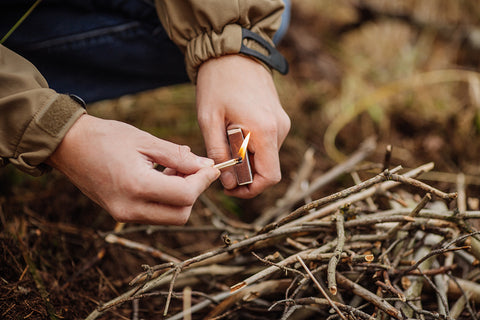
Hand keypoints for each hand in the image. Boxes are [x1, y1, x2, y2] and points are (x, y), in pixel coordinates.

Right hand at [47, 114, 219, 224]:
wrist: (68, 146)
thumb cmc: (106, 137)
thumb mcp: (146, 141)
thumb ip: (178, 156)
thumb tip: (206, 166)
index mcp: (137, 186)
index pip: (185, 195)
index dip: (204, 181)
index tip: (212, 168)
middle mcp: (130, 207)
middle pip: (181, 214)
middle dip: (195, 192)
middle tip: (195, 168)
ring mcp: (123, 214)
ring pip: (169, 217)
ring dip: (182, 196)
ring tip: (176, 167)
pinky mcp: (120, 213)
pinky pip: (154, 213)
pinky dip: (166, 199)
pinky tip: (163, 175)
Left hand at [196, 55, 289, 197]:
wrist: (232, 51)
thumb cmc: (218, 83)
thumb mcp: (209, 120)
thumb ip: (219, 154)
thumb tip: (229, 182)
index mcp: (265, 131)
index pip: (270, 177)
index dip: (251, 189)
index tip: (231, 187)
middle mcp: (280, 128)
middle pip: (268, 168)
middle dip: (245, 173)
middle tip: (221, 163)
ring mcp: (282, 122)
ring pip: (267, 156)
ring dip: (247, 158)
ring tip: (225, 139)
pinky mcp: (278, 117)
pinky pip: (267, 142)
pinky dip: (252, 146)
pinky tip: (234, 131)